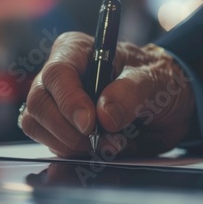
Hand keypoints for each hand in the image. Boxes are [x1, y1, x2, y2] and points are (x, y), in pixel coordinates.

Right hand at [20, 32, 194, 157]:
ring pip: (37, 125)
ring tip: (108, 144)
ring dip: (71, 144)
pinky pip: (51, 144)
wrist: (165, 104)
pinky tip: (99, 147)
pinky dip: (74, 152)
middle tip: (102, 141)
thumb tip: (104, 115)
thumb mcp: (154, 81)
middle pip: (39, 102)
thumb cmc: (156, 80)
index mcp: (78, 51)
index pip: (58, 73)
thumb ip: (131, 93)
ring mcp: (55, 102)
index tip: (90, 124)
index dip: (69, 101)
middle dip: (68, 129)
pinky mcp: (59, 127)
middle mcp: (61, 75)